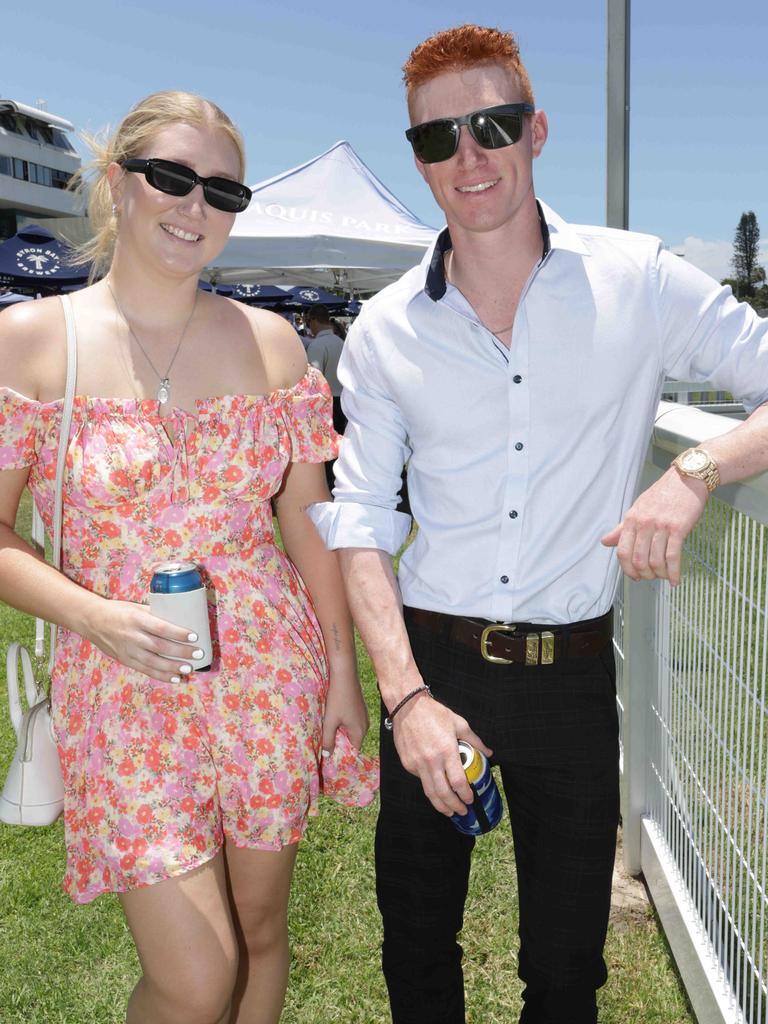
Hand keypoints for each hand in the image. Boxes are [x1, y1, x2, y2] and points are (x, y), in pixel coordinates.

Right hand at [81, 598, 205, 682]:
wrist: (92, 621)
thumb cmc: (118, 610)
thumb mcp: (136, 607)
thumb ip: (155, 614)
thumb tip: (179, 619)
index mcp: (136, 619)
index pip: (161, 628)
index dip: (178, 633)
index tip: (194, 636)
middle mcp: (132, 636)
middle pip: (160, 647)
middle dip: (181, 652)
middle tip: (198, 654)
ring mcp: (128, 650)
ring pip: (153, 662)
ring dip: (173, 667)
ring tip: (189, 669)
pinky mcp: (125, 660)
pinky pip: (145, 670)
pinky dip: (161, 675)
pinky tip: (175, 678)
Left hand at [321, 666, 368, 752]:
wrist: (345, 675)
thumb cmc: (337, 699)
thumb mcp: (330, 721)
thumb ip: (328, 740)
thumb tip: (327, 755)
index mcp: (360, 731)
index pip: (353, 751)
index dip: (342, 755)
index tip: (331, 758)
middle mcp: (365, 725)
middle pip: (353, 741)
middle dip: (340, 744)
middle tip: (326, 747)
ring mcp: (363, 716)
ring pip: (352, 731)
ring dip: (341, 733)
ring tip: (328, 734)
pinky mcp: (360, 708)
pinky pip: (352, 723)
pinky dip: (343, 725)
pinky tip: (333, 720)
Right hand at [392, 692, 491, 816]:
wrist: (407, 706)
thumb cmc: (434, 713)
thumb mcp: (459, 723)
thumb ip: (474, 740)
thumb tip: (489, 752)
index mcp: (446, 751)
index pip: (458, 782)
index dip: (465, 795)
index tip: (470, 799)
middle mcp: (431, 760)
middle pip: (443, 793)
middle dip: (454, 806)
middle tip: (462, 811)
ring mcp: (417, 764)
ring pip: (429, 792)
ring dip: (440, 806)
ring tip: (449, 811)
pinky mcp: (407, 763)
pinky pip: (420, 780)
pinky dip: (429, 788)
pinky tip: (436, 789)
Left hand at [601, 467, 708, 585]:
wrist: (686, 479)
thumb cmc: (662, 495)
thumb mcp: (637, 508)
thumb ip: (621, 528)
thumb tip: (604, 542)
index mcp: (631, 519)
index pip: (622, 551)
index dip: (627, 569)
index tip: (635, 576)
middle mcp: (644, 523)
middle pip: (638, 560)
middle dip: (645, 574)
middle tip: (651, 577)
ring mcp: (661, 526)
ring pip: (655, 561)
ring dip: (659, 575)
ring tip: (664, 576)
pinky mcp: (679, 528)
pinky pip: (673, 556)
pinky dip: (674, 573)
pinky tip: (675, 580)